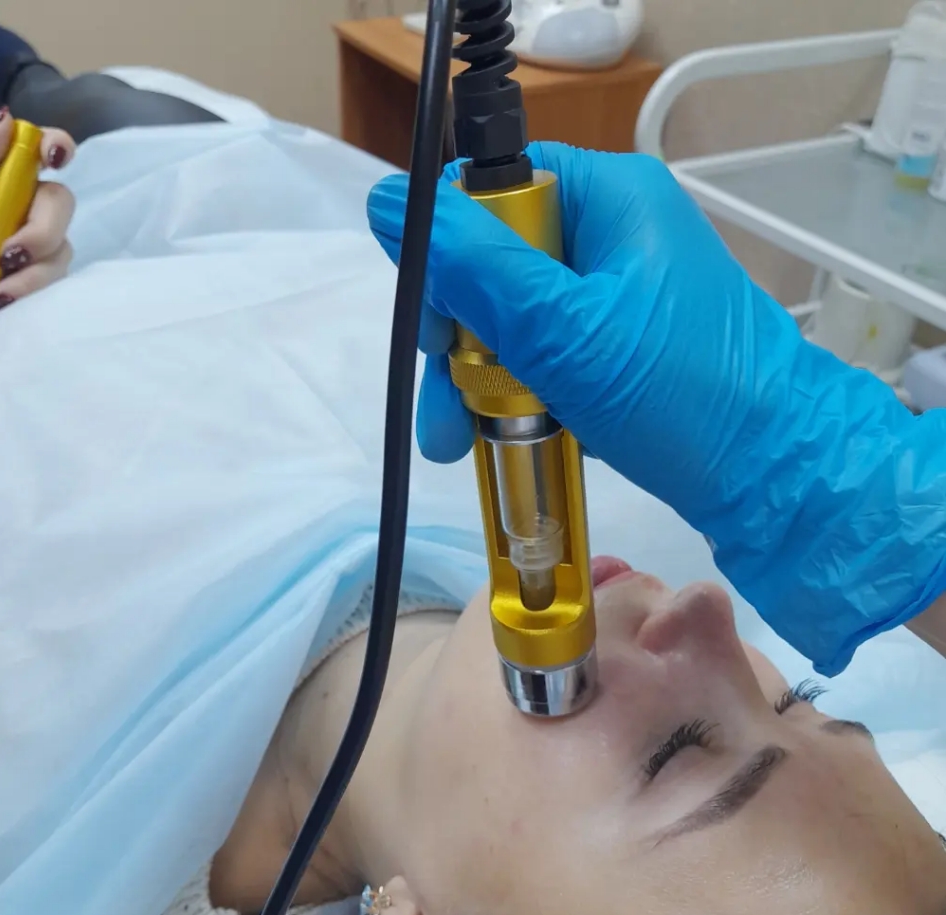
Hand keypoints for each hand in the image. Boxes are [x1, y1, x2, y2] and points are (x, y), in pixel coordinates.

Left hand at [0, 113, 75, 366]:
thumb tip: (6, 122)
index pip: (32, 155)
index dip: (53, 146)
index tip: (56, 156)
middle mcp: (16, 217)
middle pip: (59, 201)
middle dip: (41, 228)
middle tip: (8, 253)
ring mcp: (31, 256)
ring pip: (62, 246)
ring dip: (30, 271)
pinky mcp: (40, 290)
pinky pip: (59, 282)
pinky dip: (29, 293)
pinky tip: (1, 305)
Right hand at [367, 142, 945, 673]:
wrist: (775, 476)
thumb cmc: (675, 394)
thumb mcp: (561, 330)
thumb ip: (472, 268)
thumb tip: (385, 200)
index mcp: (609, 198)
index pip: (495, 193)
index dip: (452, 258)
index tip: (439, 332)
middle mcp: (616, 233)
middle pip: (499, 265)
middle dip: (460, 345)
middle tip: (444, 409)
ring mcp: (624, 294)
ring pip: (519, 320)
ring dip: (482, 382)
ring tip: (459, 445)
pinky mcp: (628, 346)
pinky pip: (552, 353)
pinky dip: (525, 394)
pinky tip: (507, 437)